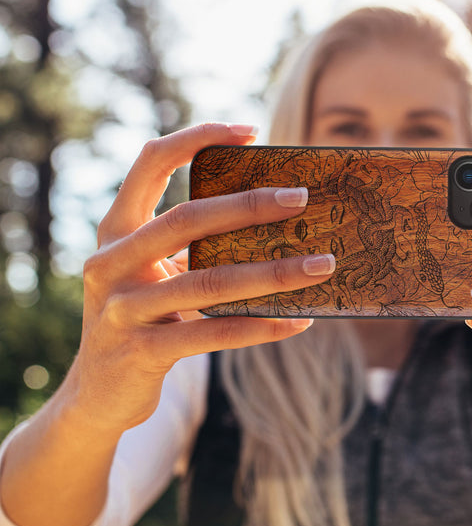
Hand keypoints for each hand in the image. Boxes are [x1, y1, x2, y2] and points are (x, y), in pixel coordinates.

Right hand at [69, 123, 333, 434]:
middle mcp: (111, 262)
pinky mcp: (142, 352)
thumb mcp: (152, 272)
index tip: (250, 131)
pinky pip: (214, 334)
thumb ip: (189, 245)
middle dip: (249, 205)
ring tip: (321, 265)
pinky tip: (299, 321)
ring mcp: (122, 309)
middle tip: (301, 198)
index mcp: (116, 230)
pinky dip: (262, 326)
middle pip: (186, 219)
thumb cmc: (141, 317)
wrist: (96, 394)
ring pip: (210, 281)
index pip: (150, 163)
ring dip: (274, 272)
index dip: (197, 138)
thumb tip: (272, 219)